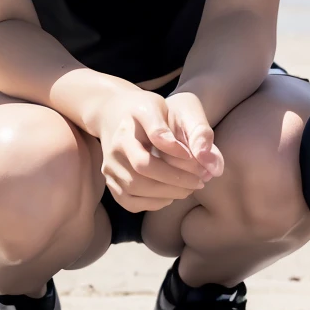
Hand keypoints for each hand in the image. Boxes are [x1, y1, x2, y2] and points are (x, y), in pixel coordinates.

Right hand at [96, 87, 212, 212]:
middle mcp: (114, 152)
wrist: (113, 112)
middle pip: (141, 177)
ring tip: (189, 188)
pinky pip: (129, 202)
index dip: (173, 164)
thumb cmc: (143, 108)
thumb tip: (188, 152)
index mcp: (126, 132)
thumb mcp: (157, 106)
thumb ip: (167, 128)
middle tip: (199, 181)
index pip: (147, 156)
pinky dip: (152, 203)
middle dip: (174, 182)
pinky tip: (169, 195)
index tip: (196, 162)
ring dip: (166, 194)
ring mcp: (109, 168)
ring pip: (134, 192)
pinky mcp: (110, 181)